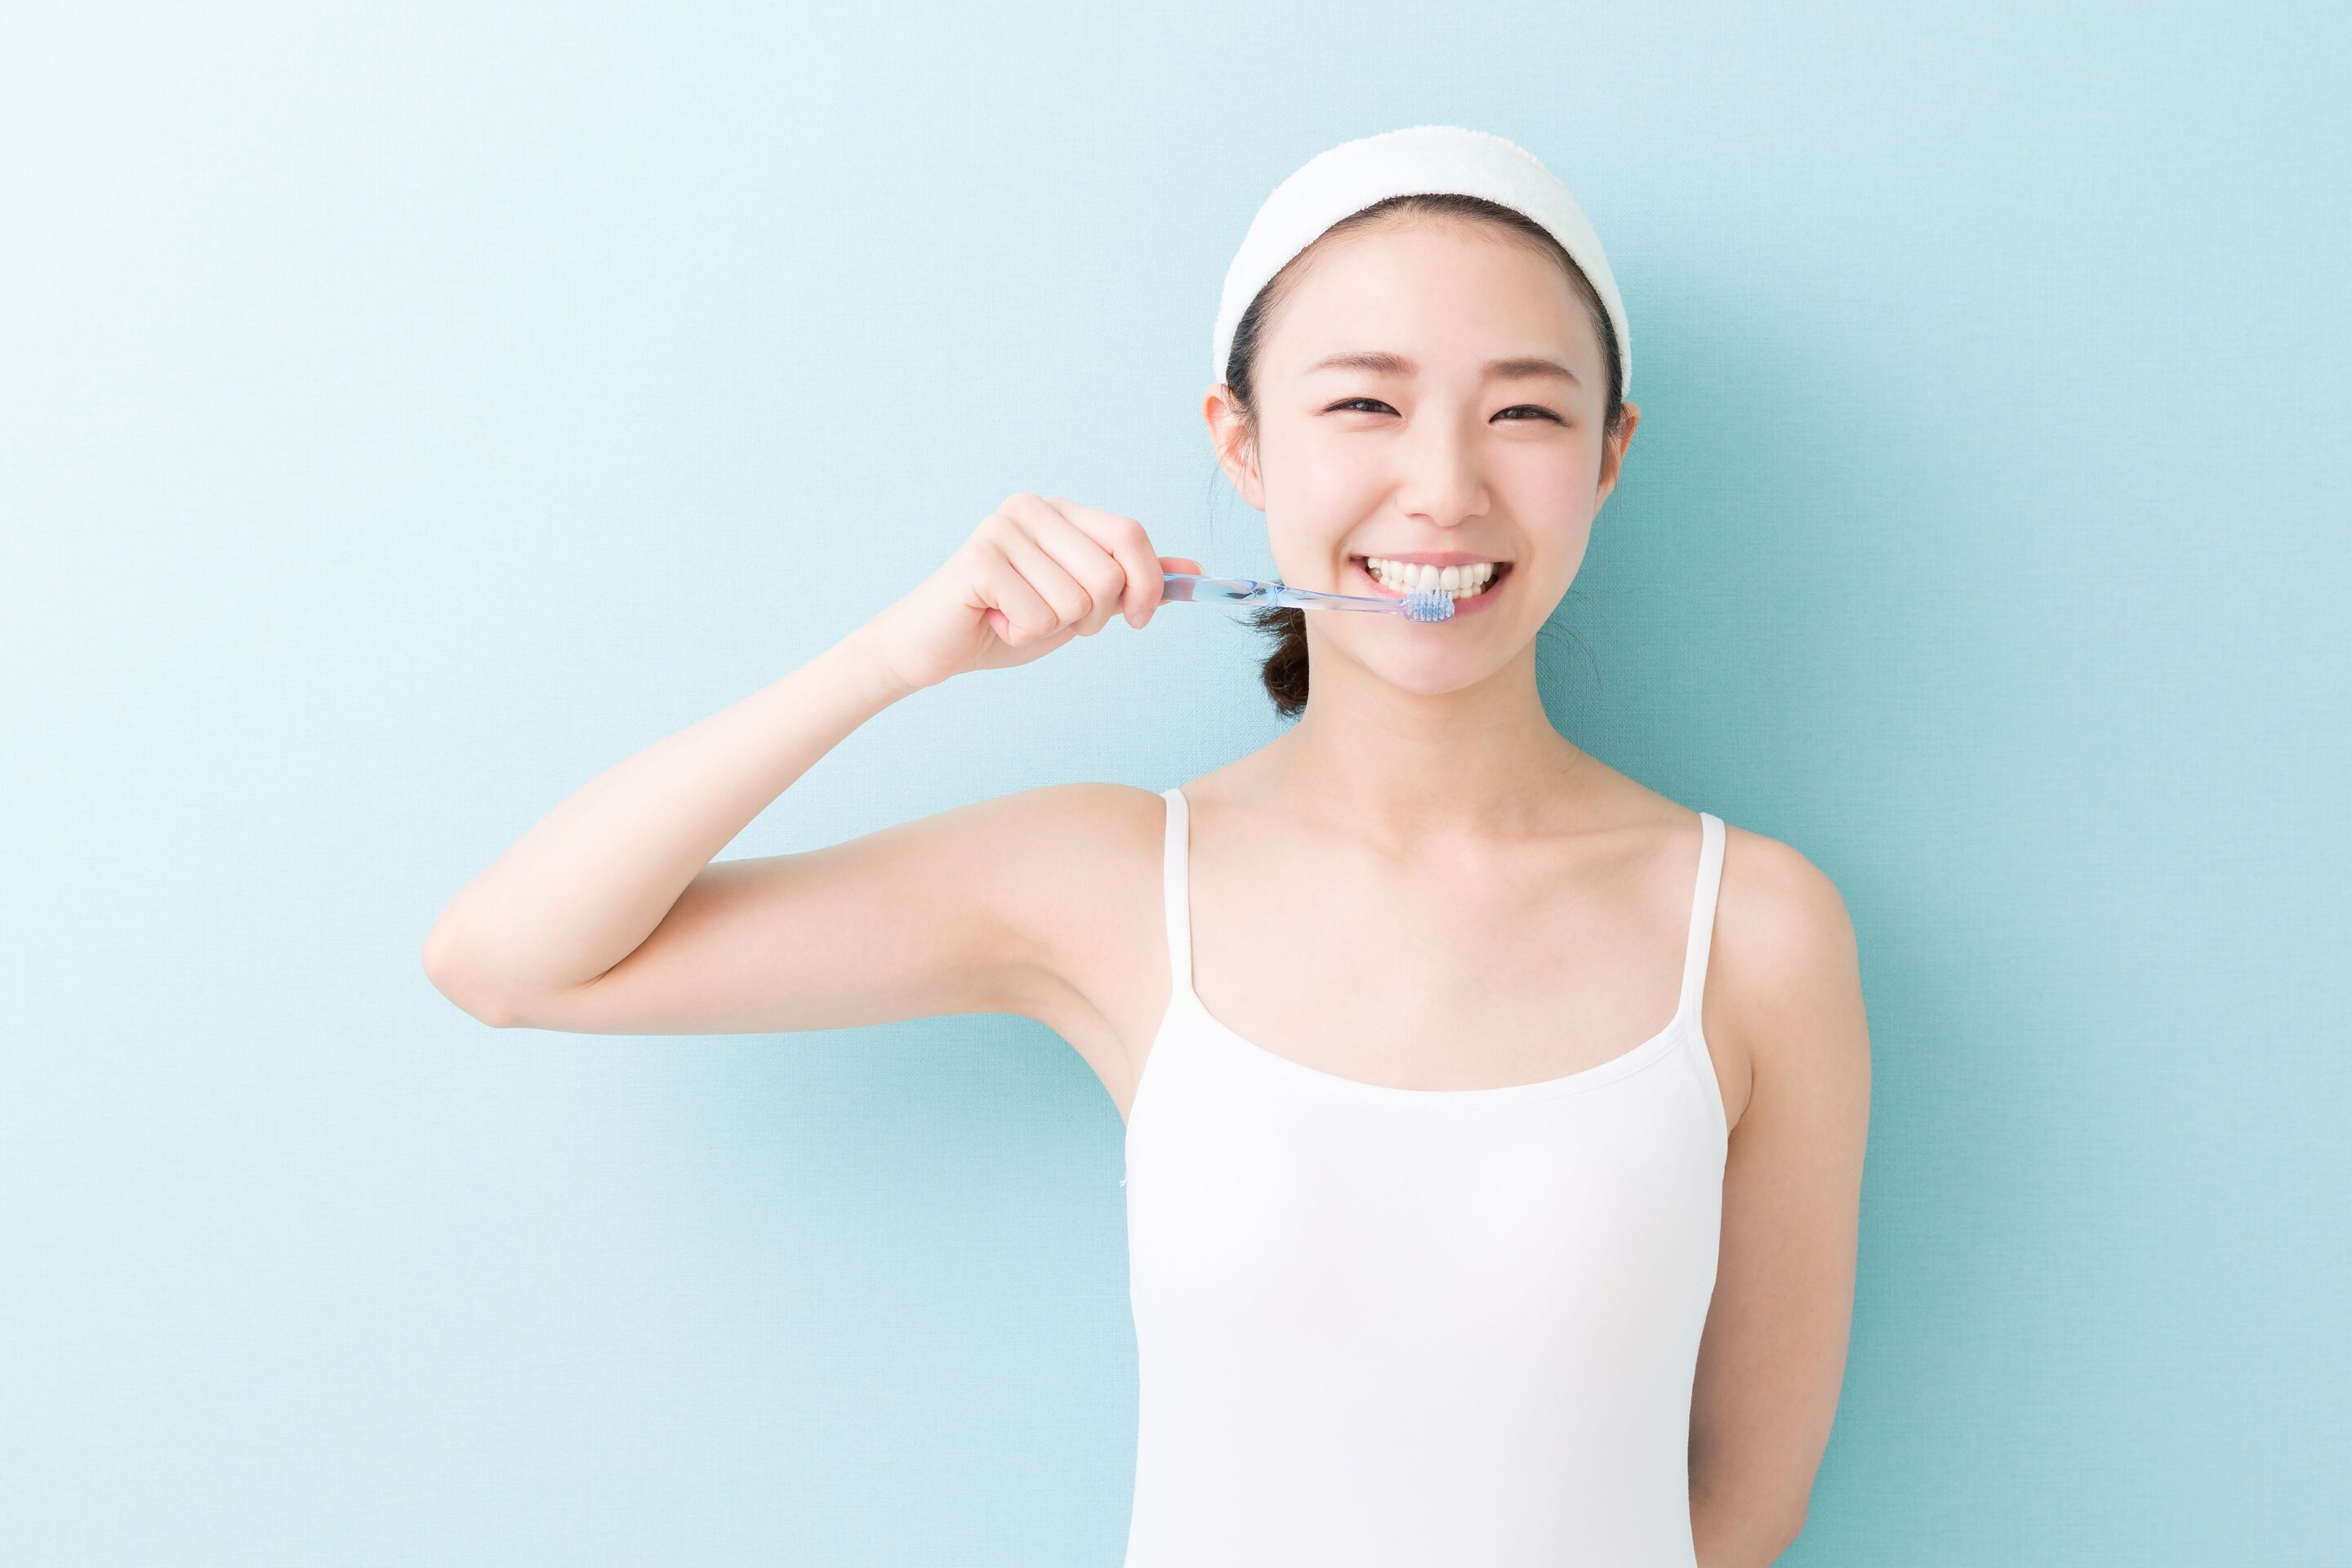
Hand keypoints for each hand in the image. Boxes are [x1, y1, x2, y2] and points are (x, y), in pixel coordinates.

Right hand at [849, 493, 1201, 692]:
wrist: (931, 647)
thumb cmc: (1005, 622)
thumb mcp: (1080, 604)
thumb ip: (1131, 584)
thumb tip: (1192, 571)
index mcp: (1061, 510)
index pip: (1132, 535)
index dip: (1148, 585)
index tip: (1137, 619)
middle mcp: (1033, 507)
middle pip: (1110, 573)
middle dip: (1092, 617)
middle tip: (1050, 618)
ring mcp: (1003, 529)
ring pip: (1078, 601)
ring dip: (1053, 628)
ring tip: (1015, 616)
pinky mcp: (979, 560)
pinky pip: (1041, 616)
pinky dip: (1022, 634)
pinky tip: (993, 621)